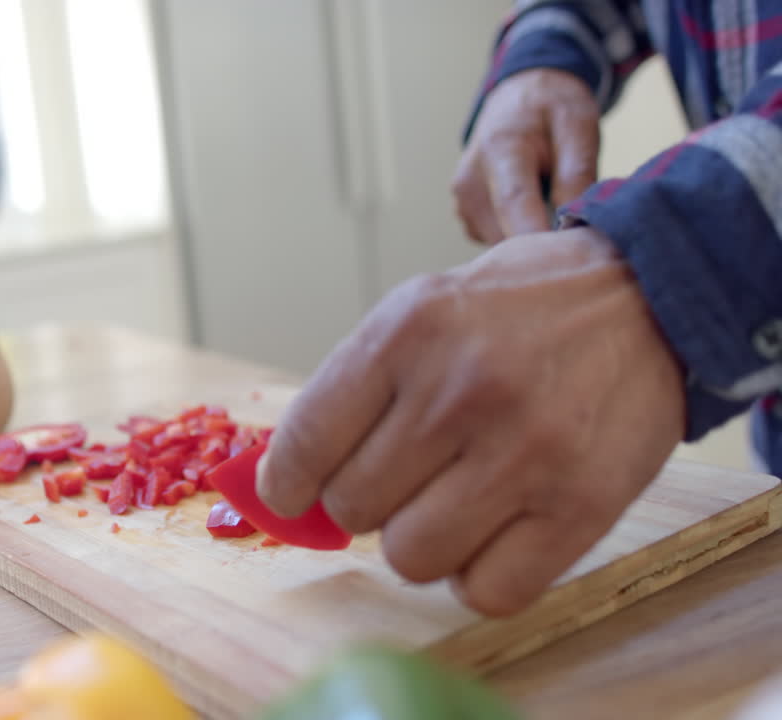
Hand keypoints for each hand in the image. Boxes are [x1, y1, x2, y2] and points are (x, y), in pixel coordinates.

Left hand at [255, 226, 685, 616]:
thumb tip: (289, 487)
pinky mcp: (582, 505)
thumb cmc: (514, 314)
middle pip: (354, 508)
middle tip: (404, 476)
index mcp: (407, 333)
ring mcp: (524, 452)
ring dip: (420, 542)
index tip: (292, 496)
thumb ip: (354, 391)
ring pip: (411, 558)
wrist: (646, 296)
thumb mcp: (420, 313)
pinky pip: (488, 592)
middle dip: (365, 501)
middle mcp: (460, 392)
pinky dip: (479, 578)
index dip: (287, 484)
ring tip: (452, 502)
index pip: (307, 441)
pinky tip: (493, 536)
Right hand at [452, 69, 600, 244]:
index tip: (567, 262)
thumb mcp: (579, 126)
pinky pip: (497, 241)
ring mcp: (463, 202)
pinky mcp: (466, 216)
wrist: (519, 97)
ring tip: (559, 222)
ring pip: (501, 244)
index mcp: (499, 150)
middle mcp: (469, 181)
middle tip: (581, 246)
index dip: (539, 238)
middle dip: (542, 248)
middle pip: (505, 233)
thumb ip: (576, 173)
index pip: (514, 203)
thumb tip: (573, 224)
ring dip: (532, 243)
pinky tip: (539, 217)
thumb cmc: (552, 109)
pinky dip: (520, 237)